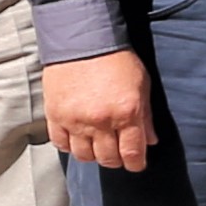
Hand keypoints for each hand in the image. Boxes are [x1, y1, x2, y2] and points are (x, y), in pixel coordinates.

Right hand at [44, 51, 158, 173]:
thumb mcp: (142, 85)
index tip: (137, 164)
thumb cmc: (117, 61)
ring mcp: (75, 120)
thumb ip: (146, 116)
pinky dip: (70, 146)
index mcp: (126, 113)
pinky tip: (78, 139)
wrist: (83, 41)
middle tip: (118, 153)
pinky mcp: (55, 116)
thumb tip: (151, 140)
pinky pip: (61, 144)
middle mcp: (100, 121)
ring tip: (98, 145)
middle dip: (116, 160)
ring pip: (84, 156)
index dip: (136, 164)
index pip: (132, 153)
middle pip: (108, 158)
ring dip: (93, 154)